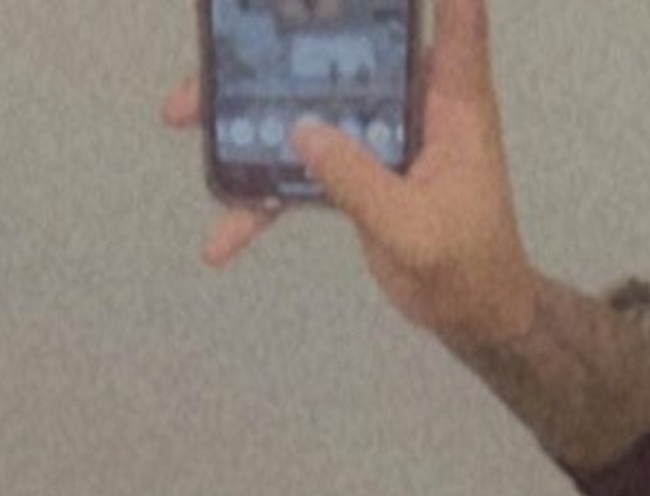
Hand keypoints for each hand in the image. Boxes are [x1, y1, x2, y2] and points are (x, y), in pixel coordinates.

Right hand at [162, 0, 536, 345]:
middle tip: (216, 49)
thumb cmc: (467, 265)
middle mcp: (411, 99)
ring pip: (305, 106)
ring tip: (181, 115)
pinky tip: (222, 236)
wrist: (468, 313)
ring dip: (244, 115)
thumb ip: (360, 181)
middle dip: (276, 47)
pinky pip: (299, 171)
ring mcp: (377, 134)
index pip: (451, 15)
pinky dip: (260, 198)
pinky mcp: (354, 171)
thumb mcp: (415, 228)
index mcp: (448, 95)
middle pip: (339, 50)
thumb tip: (302, 134)